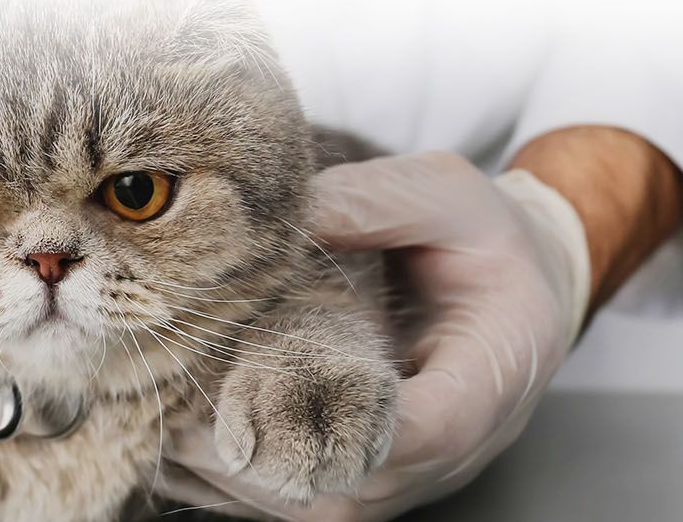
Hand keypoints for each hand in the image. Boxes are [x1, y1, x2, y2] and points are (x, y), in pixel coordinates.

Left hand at [157, 151, 589, 519]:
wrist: (522, 282)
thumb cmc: (486, 238)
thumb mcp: (445, 195)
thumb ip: (374, 200)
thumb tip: (287, 211)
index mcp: (489, 379)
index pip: (426, 429)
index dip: (344, 423)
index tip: (257, 397)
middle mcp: (455, 447)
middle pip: (355, 485)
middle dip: (263, 457)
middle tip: (180, 419)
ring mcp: (412, 473)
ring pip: (322, 509)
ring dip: (241, 479)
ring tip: (166, 432)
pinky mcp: (371, 474)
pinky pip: (306, 501)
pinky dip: (242, 483)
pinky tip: (180, 447)